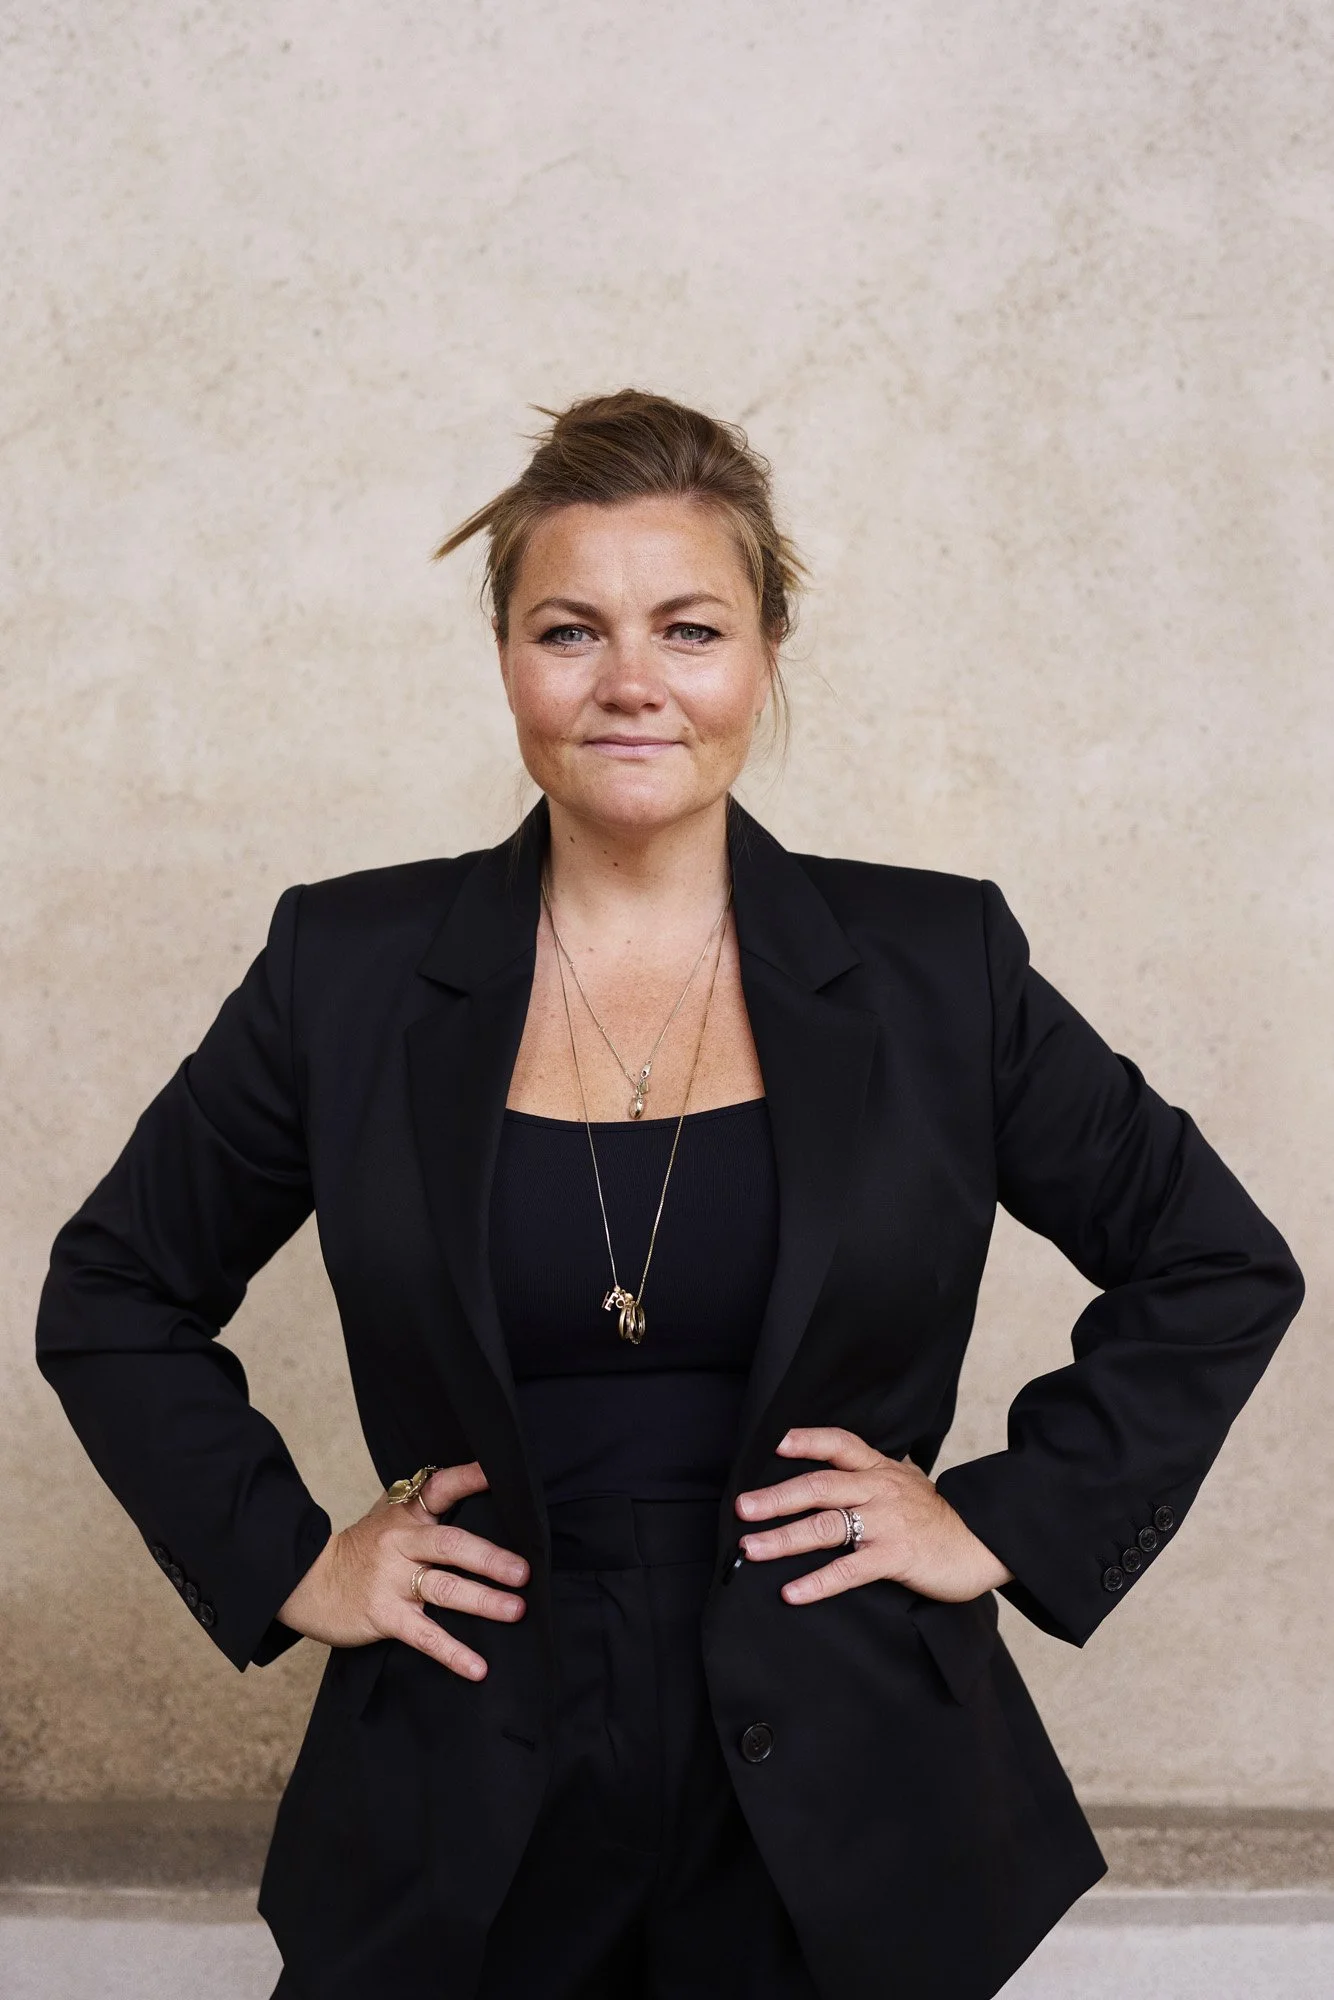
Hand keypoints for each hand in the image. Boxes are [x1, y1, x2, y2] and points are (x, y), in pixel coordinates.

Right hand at [276, 1461, 528, 1679]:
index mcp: (405, 1515)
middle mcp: (400, 1543)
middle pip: (450, 1544)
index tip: (499, 1472)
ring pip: (443, 1588)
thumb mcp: (387, 1518)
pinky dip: (453, 1653)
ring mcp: (391, 1581)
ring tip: (516, 1610)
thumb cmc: (359, 1549)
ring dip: (482, 1601)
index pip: (440, 1488)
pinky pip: (424, 1635)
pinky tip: (478, 1667)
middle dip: (489, 1558)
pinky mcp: (384, 1616)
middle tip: (523, 1571)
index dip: (469, 1478)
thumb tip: (480, 1499)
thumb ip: (426, 1510)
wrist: (304, 1580)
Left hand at [735, 1426, 1012, 1605]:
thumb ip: (880, 1470)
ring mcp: (886, 1523)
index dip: (809, 1441)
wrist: (985, 1543)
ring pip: (826, 1526)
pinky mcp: (895, 1558)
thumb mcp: (912, 1481)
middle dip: (776, 1497)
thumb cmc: (944, 1517)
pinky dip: (817, 1581)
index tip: (778, 1444)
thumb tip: (852, 1458)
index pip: (841, 1444)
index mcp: (882, 1470)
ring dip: (784, 1538)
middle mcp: (879, 1490)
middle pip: (819, 1486)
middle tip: (743, 1507)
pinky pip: (849, 1569)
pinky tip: (792, 1592)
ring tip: (752, 1548)